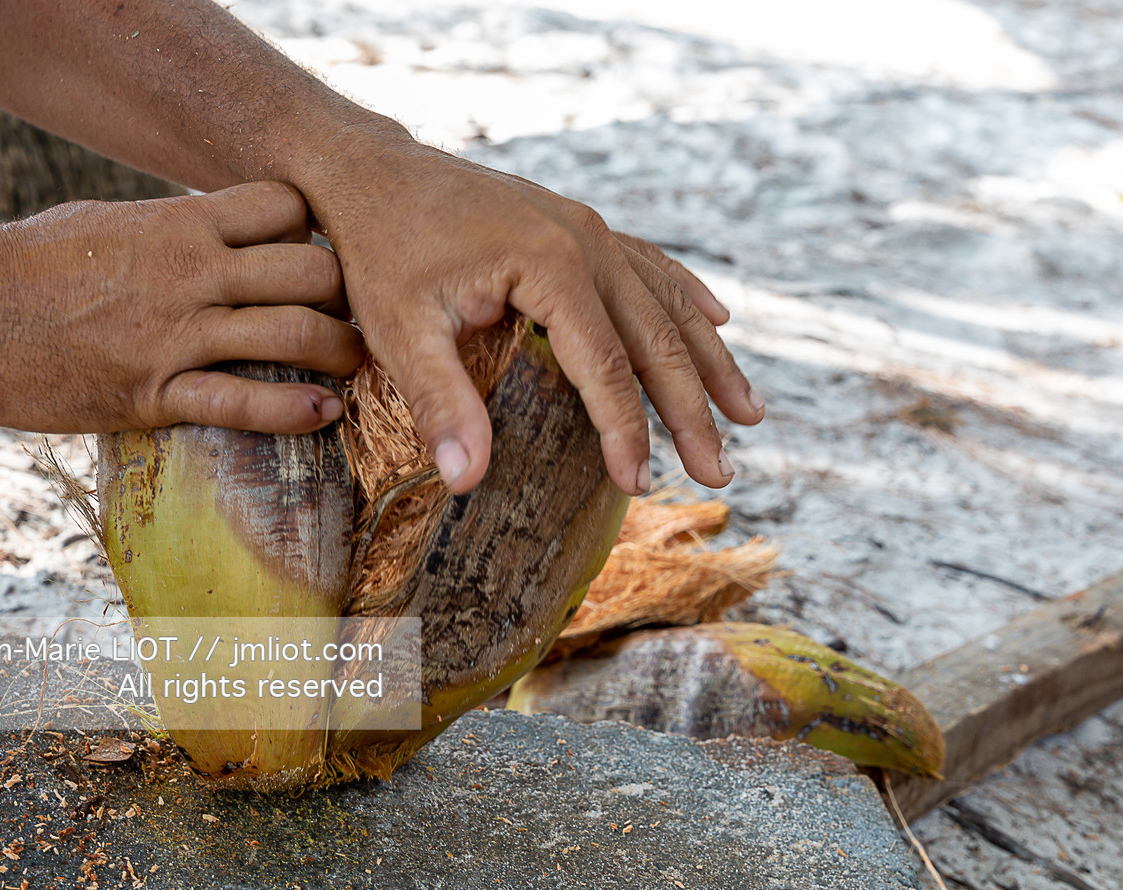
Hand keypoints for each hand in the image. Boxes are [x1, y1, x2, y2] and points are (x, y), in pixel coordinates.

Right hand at [0, 181, 362, 433]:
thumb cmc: (27, 265)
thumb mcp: (107, 224)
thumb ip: (170, 228)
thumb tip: (211, 226)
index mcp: (178, 222)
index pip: (286, 206)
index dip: (314, 230)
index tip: (317, 256)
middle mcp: (189, 271)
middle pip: (310, 269)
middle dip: (344, 295)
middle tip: (353, 317)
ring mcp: (174, 333)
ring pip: (293, 334)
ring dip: (340, 353)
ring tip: (354, 367)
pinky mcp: (152, 392)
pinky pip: (243, 402)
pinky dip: (295, 411)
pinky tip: (324, 413)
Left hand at [305, 139, 763, 495]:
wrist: (374, 171)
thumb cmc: (381, 249)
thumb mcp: (398, 331)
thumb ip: (439, 403)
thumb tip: (467, 481)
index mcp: (551, 265)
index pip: (606, 366)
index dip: (627, 431)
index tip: (641, 486)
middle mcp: (587, 240)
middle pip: (656, 339)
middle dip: (692, 412)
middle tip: (718, 474)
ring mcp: (589, 227)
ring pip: (668, 303)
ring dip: (710, 362)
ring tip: (749, 416)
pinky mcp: (579, 224)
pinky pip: (650, 266)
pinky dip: (688, 298)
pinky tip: (720, 321)